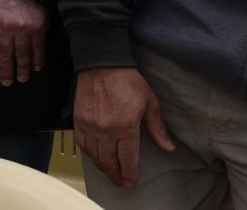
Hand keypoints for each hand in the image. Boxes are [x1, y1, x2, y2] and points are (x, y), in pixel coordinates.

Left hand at [0, 0, 47, 85]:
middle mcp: (5, 27)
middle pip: (4, 55)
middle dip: (5, 71)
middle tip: (6, 82)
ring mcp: (23, 29)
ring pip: (22, 55)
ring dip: (22, 69)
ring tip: (21, 79)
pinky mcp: (39, 29)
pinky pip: (38, 49)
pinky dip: (37, 60)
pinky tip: (36, 68)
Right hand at [74, 67, 175, 188]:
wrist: (102, 64)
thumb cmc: (126, 80)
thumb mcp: (149, 103)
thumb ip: (157, 129)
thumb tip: (168, 147)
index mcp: (126, 126)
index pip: (127, 159)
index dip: (129, 174)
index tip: (131, 182)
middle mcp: (106, 129)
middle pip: (109, 162)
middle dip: (116, 175)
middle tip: (121, 181)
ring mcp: (90, 125)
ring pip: (94, 155)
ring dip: (102, 166)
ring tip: (109, 171)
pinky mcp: (79, 119)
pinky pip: (82, 144)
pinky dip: (89, 153)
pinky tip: (95, 155)